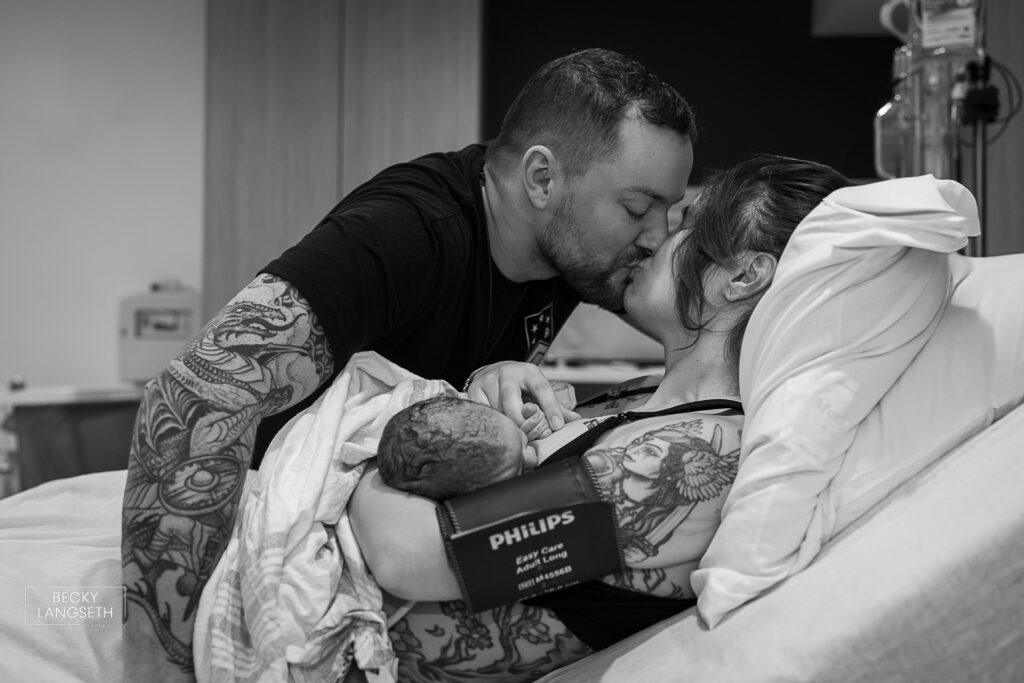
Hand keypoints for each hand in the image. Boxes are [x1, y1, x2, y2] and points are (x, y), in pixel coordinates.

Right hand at [465, 362, 580, 437]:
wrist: (495, 371)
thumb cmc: (522, 384)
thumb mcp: (540, 389)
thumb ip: (557, 405)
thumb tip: (576, 420)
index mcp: (529, 372)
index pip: (542, 389)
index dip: (550, 408)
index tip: (557, 426)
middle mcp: (507, 373)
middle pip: (512, 402)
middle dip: (520, 422)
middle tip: (527, 434)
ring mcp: (488, 380)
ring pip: (497, 411)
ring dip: (506, 425)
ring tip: (513, 431)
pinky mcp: (474, 390)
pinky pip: (483, 413)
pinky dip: (492, 423)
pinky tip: (498, 424)